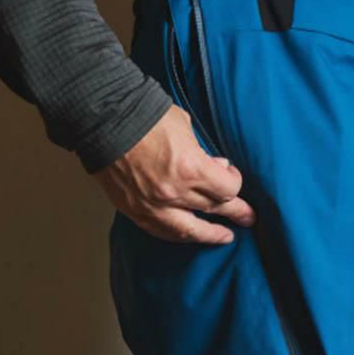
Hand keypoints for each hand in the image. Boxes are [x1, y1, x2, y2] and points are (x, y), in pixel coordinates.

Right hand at [92, 104, 255, 243]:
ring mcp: (154, 206)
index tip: (230, 174)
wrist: (104, 122)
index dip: (234, 182)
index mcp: (191, 169)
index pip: (227, 189)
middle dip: (235, 212)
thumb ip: (203, 150)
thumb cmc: (145, 117)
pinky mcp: (136, 211)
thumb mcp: (184, 126)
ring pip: (190, 229)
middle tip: (249, 219)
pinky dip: (180, 235)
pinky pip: (163, 231)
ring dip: (211, 234)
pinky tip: (189, 236)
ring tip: (224, 237)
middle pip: (215, 209)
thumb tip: (216, 165)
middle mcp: (175, 193)